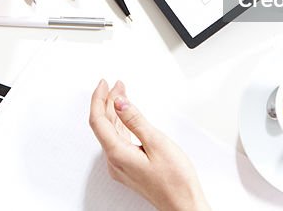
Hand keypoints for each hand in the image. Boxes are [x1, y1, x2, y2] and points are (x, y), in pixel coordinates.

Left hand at [89, 80, 209, 210]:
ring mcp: (121, 166)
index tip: (103, 83)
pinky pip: (118, 141)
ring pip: (111, 133)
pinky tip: (126, 117)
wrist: (183, 205)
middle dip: (108, 102)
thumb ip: (135, 121)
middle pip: (103, 125)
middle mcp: (115, 162)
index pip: (98, 121)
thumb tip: (119, 103)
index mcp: (117, 154)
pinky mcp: (129, 168)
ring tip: (121, 94)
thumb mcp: (157, 142)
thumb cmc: (175, 180)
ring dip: (114, 112)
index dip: (98, 99)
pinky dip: (121, 124)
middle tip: (116, 85)